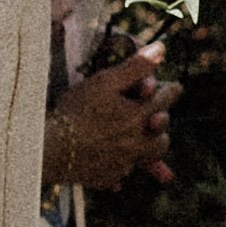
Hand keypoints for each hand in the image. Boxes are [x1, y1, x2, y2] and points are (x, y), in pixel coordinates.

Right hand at [43, 45, 178, 195]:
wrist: (50, 148)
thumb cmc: (75, 110)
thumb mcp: (104, 82)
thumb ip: (135, 67)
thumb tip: (162, 49)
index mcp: (138, 117)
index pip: (165, 101)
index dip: (171, 91)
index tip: (175, 87)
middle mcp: (136, 143)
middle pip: (162, 138)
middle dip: (162, 126)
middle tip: (158, 119)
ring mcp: (122, 164)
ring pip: (146, 159)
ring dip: (148, 151)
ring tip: (141, 144)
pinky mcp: (106, 177)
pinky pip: (119, 175)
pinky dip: (120, 169)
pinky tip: (114, 169)